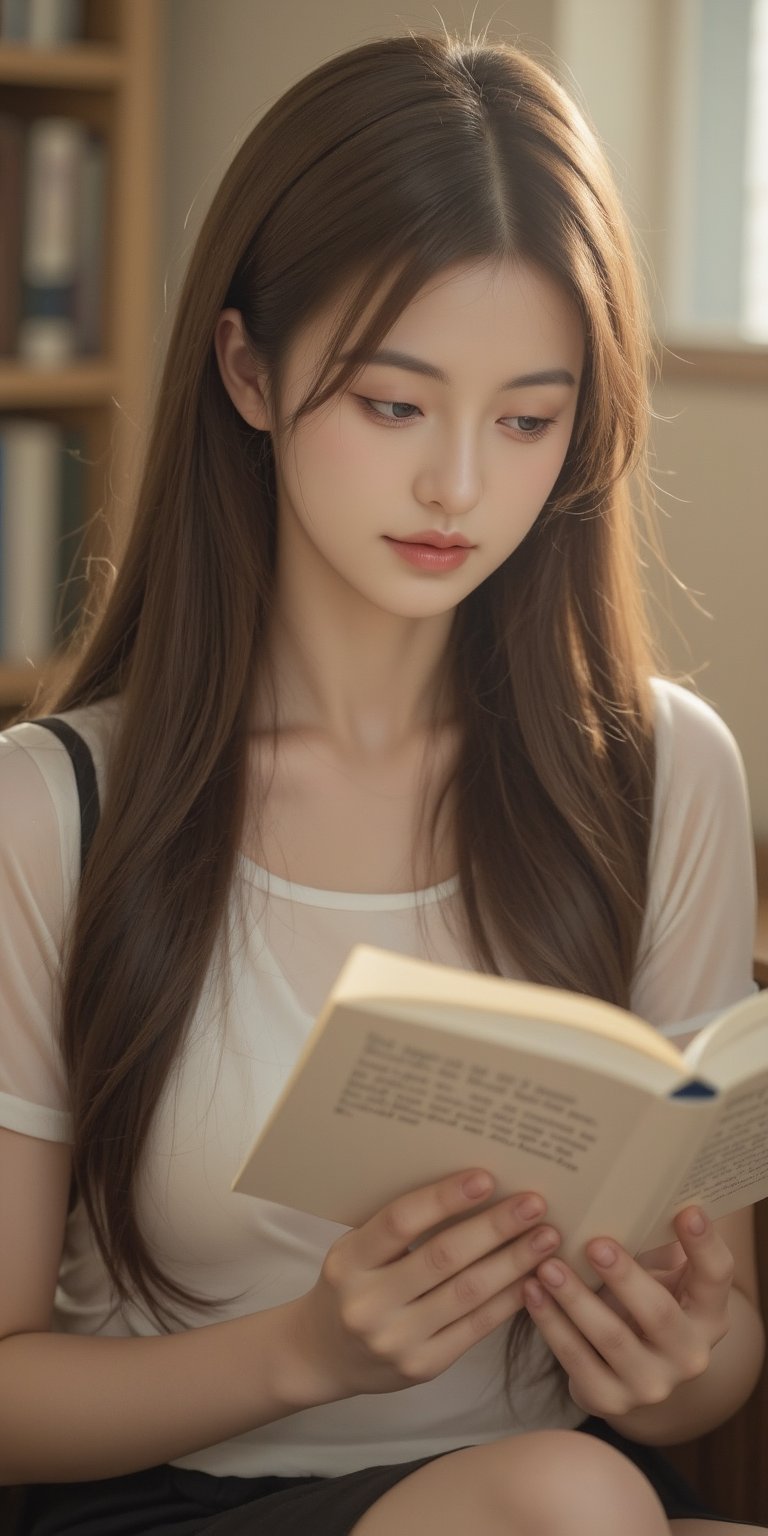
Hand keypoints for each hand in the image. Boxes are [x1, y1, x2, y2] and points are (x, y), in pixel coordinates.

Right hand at [290, 1169, 559, 1399]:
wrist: (323, 1354)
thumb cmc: (351, 1285)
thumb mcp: (356, 1250)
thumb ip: (400, 1227)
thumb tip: (474, 1187)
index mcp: (348, 1262)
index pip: (400, 1222)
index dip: (445, 1198)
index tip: (487, 1177)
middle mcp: (368, 1303)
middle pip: (442, 1258)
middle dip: (495, 1228)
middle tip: (535, 1203)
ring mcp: (396, 1340)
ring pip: (466, 1294)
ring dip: (513, 1262)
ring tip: (546, 1238)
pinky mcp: (422, 1367)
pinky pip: (475, 1328)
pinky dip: (508, 1300)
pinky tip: (532, 1278)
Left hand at [521, 1205, 733, 1417]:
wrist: (624, 1370)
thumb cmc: (642, 1298)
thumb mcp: (661, 1275)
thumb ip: (655, 1239)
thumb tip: (631, 1180)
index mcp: (709, 1313)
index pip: (716, 1276)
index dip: (704, 1244)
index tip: (687, 1209)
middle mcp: (689, 1354)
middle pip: (660, 1313)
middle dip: (626, 1277)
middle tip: (596, 1244)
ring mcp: (651, 1384)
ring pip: (612, 1338)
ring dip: (576, 1299)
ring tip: (547, 1264)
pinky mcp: (609, 1400)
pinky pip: (575, 1360)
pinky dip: (550, 1323)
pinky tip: (531, 1291)